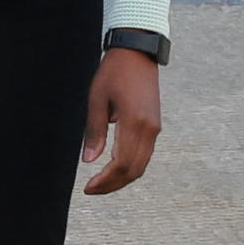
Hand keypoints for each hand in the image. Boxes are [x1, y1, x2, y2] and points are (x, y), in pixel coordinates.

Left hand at [82, 47, 161, 194]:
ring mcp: (154, 129)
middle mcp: (149, 130)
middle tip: (92, 189)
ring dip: (122, 178)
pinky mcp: (154, 126)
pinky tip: (114, 168)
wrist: (137, 54)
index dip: (105, 180)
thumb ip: (94, 131)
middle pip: (134, 170)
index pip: (121, 164)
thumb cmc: (113, 73)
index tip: (89, 187)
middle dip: (113, 184)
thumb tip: (89, 160)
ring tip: (101, 182)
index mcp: (134, 123)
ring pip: (141, 165)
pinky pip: (144, 154)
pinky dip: (130, 166)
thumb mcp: (97, 99)